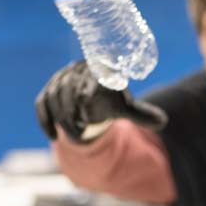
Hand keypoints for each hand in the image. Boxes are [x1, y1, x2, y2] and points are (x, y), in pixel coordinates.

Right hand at [35, 60, 166, 140]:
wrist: (90, 99)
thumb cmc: (109, 101)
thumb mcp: (125, 108)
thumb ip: (141, 115)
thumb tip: (163, 122)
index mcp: (96, 69)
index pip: (86, 78)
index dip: (84, 94)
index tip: (87, 111)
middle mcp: (74, 71)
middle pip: (66, 89)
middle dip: (72, 113)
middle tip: (81, 129)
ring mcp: (58, 81)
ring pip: (53, 98)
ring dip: (61, 119)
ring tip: (74, 134)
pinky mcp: (46, 94)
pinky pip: (41, 106)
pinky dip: (45, 122)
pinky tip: (53, 137)